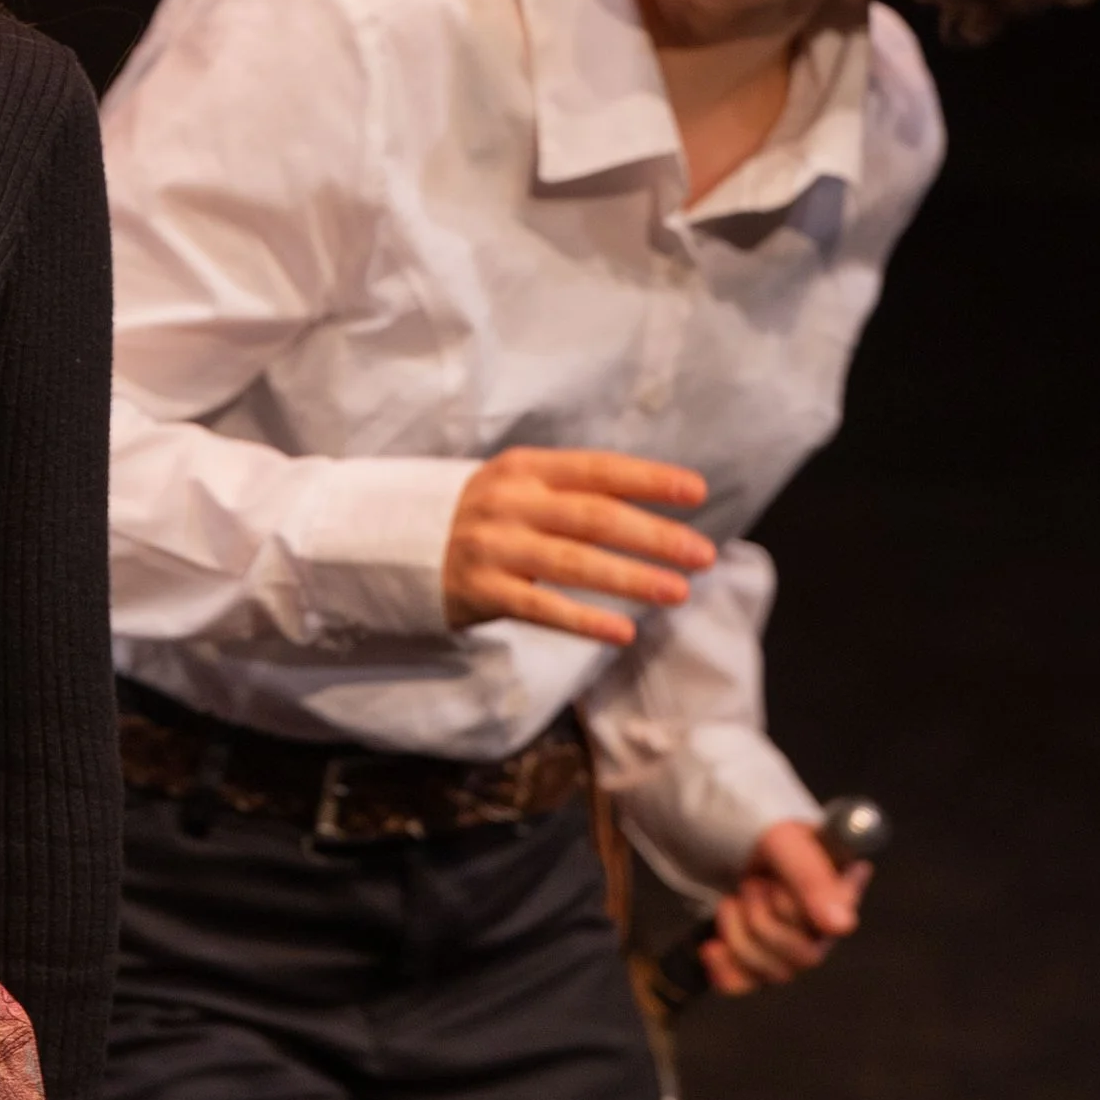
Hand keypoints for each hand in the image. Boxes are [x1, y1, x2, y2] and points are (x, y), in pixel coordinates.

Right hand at [443, 447, 714, 645]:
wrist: (396, 546)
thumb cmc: (483, 518)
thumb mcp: (519, 488)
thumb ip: (572, 493)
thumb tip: (654, 507)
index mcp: (526, 468)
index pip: (599, 469)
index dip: (650, 479)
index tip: (697, 492)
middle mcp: (510, 502)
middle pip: (595, 517)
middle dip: (655, 535)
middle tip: (704, 554)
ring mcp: (493, 546)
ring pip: (574, 563)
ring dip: (631, 578)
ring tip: (677, 592)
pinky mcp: (480, 590)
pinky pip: (541, 608)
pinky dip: (585, 621)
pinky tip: (623, 631)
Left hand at [700, 819, 869, 995]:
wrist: (698, 814)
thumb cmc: (741, 813)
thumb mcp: (777, 838)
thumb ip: (811, 876)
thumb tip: (842, 926)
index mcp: (838, 880)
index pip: (836, 924)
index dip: (796, 912)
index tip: (771, 883)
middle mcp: (821, 913)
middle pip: (806, 957)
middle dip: (763, 923)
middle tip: (749, 885)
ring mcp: (788, 936)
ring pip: (776, 973)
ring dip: (741, 939)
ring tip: (731, 900)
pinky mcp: (754, 951)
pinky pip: (749, 983)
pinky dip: (727, 971)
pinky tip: (712, 948)